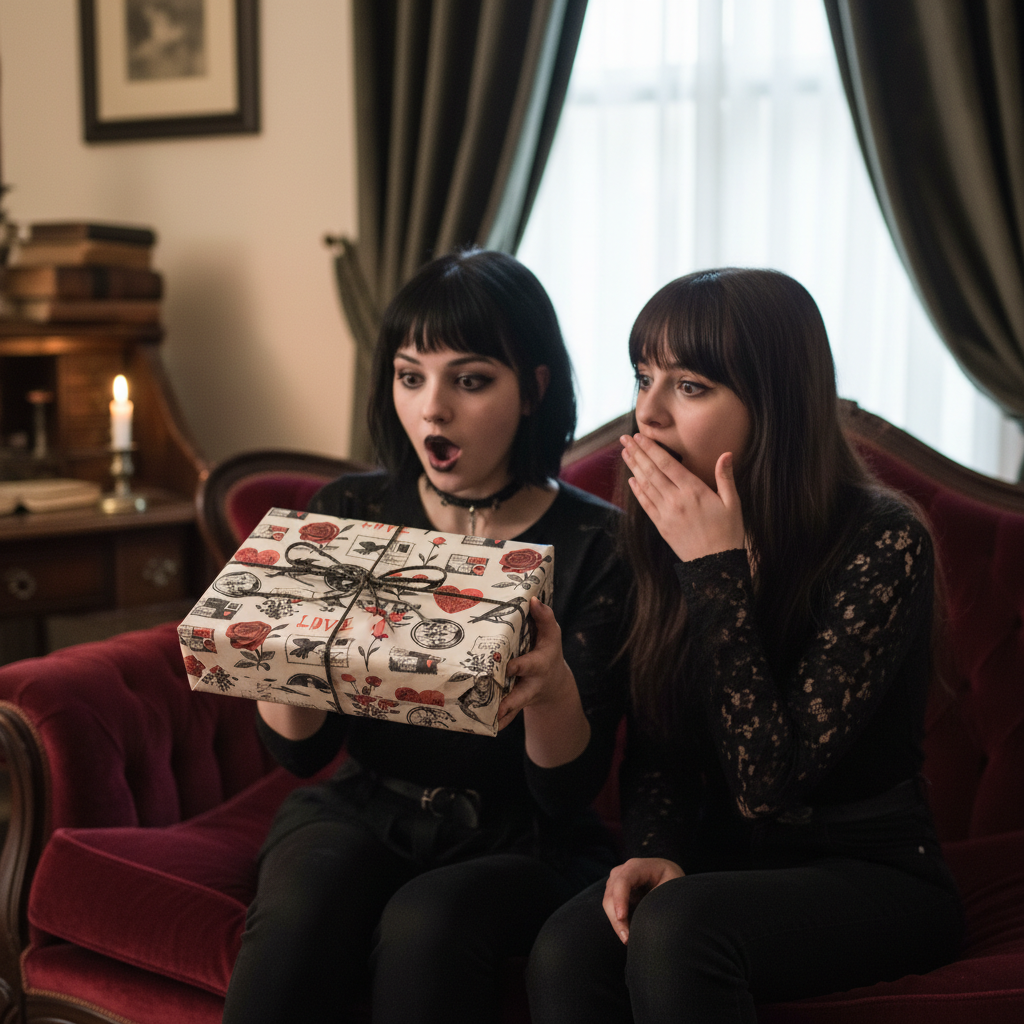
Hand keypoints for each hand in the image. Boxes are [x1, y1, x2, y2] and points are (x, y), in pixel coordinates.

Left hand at [497, 598, 577, 729]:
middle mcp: (531, 683)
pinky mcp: (513, 705)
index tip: (509, 667)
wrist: (552, 682)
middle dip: (510, 702)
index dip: (520, 665)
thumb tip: (533, 599)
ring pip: (510, 709)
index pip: (531, 664)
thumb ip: (544, 617)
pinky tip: (478, 726)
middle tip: (497, 708)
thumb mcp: (552, 634)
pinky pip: (504, 715)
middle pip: (520, 695)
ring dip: (498, 716)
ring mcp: (522, 697)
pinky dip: (494, 721)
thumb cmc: (547, 651)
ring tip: (484, 722)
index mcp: (540, 664)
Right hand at [602, 857, 684, 942]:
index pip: (623, 880)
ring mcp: (616, 882)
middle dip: (616, 918)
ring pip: (608, 904)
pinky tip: (629, 933)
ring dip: (616, 923)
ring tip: (629, 940)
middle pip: (611, 894)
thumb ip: (658, 897)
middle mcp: (623, 871)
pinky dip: (617, 922)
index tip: (622, 918)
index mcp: (638, 866)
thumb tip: (645, 916)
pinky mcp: (615, 893)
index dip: (620, 899)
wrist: (669, 879)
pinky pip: (611, 909)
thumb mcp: (671, 886)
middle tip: (627, 940)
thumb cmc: (672, 881)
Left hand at [620, 433, 744, 561]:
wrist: (716, 566)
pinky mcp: (662, 526)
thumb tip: (727, 454)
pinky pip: (646, 505)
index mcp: (694, 491)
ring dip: (634, 468)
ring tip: (625, 453)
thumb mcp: (733, 503)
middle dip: (637, 453)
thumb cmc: (729, 533)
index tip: (640, 437)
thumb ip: (726, 477)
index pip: (667, 464)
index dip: (652, 449)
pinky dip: (638, 491)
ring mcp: (666, 514)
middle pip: (652, 472)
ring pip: (646, 486)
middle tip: (625, 439)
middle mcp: (676, 500)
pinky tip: (631, 480)